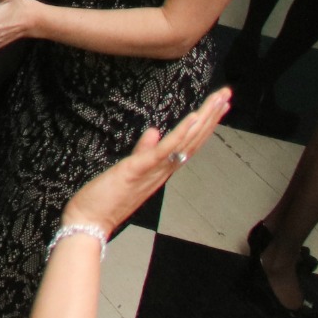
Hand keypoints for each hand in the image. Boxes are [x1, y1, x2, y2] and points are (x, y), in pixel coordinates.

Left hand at [59, 86, 228, 234]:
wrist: (89, 222)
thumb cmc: (105, 199)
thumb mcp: (129, 169)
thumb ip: (144, 150)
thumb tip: (154, 132)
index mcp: (161, 169)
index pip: (189, 143)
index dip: (204, 125)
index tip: (218, 105)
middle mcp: (163, 171)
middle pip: (194, 140)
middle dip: (211, 117)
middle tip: (227, 95)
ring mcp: (153, 170)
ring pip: (185, 142)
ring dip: (204, 120)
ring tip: (219, 101)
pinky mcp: (138, 169)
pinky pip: (164, 151)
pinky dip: (180, 134)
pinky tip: (193, 118)